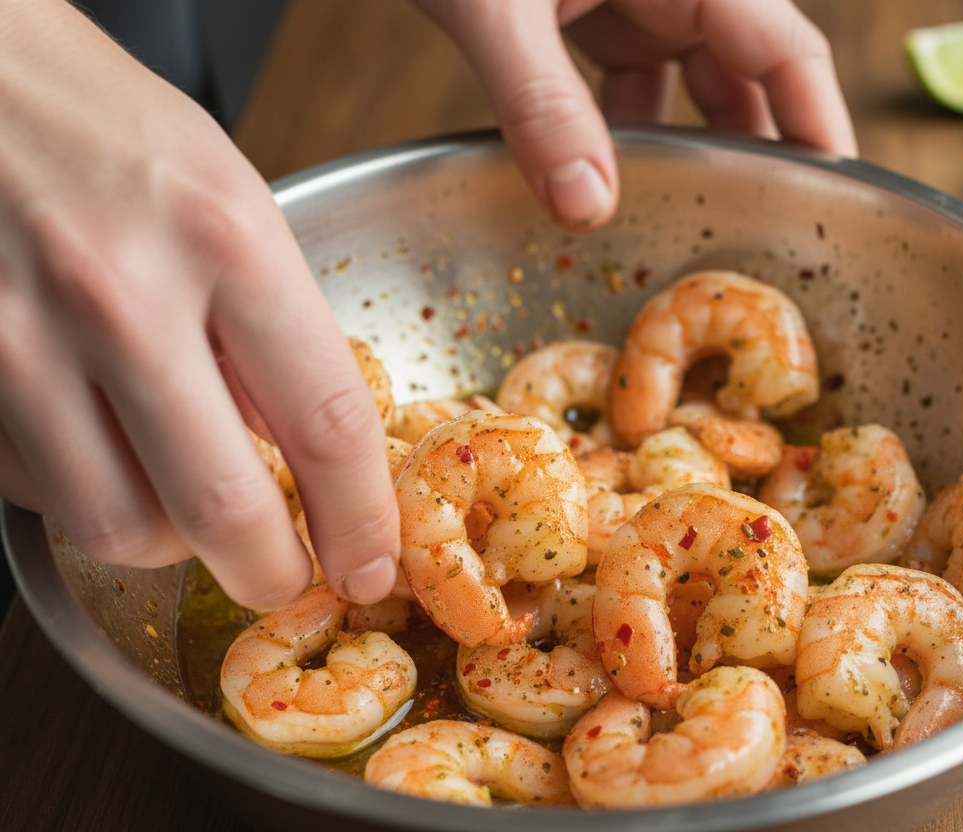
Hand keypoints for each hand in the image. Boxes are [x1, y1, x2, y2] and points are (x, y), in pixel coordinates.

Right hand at [0, 0, 398, 608]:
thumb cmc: (104, 124)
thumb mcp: (225, 196)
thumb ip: (268, 325)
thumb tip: (294, 445)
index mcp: (226, 237)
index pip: (325, 425)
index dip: (360, 520)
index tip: (370, 564)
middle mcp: (123, 293)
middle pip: (223, 508)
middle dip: (270, 571)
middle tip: (285, 577)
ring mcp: (23, 336)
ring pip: (117, 525)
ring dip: (170, 545)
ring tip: (189, 509)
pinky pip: (39, 491)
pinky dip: (87, 496)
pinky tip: (107, 451)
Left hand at [413, 0, 856, 229]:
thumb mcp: (495, 4)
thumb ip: (539, 102)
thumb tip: (585, 208)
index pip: (788, 53)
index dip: (820, 130)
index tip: (834, 205)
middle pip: (749, 78)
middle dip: (752, 158)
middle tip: (753, 242)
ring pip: (690, 85)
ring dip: (682, 152)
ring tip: (680, 225)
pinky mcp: (593, 7)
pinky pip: (632, 81)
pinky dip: (621, 132)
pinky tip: (599, 180)